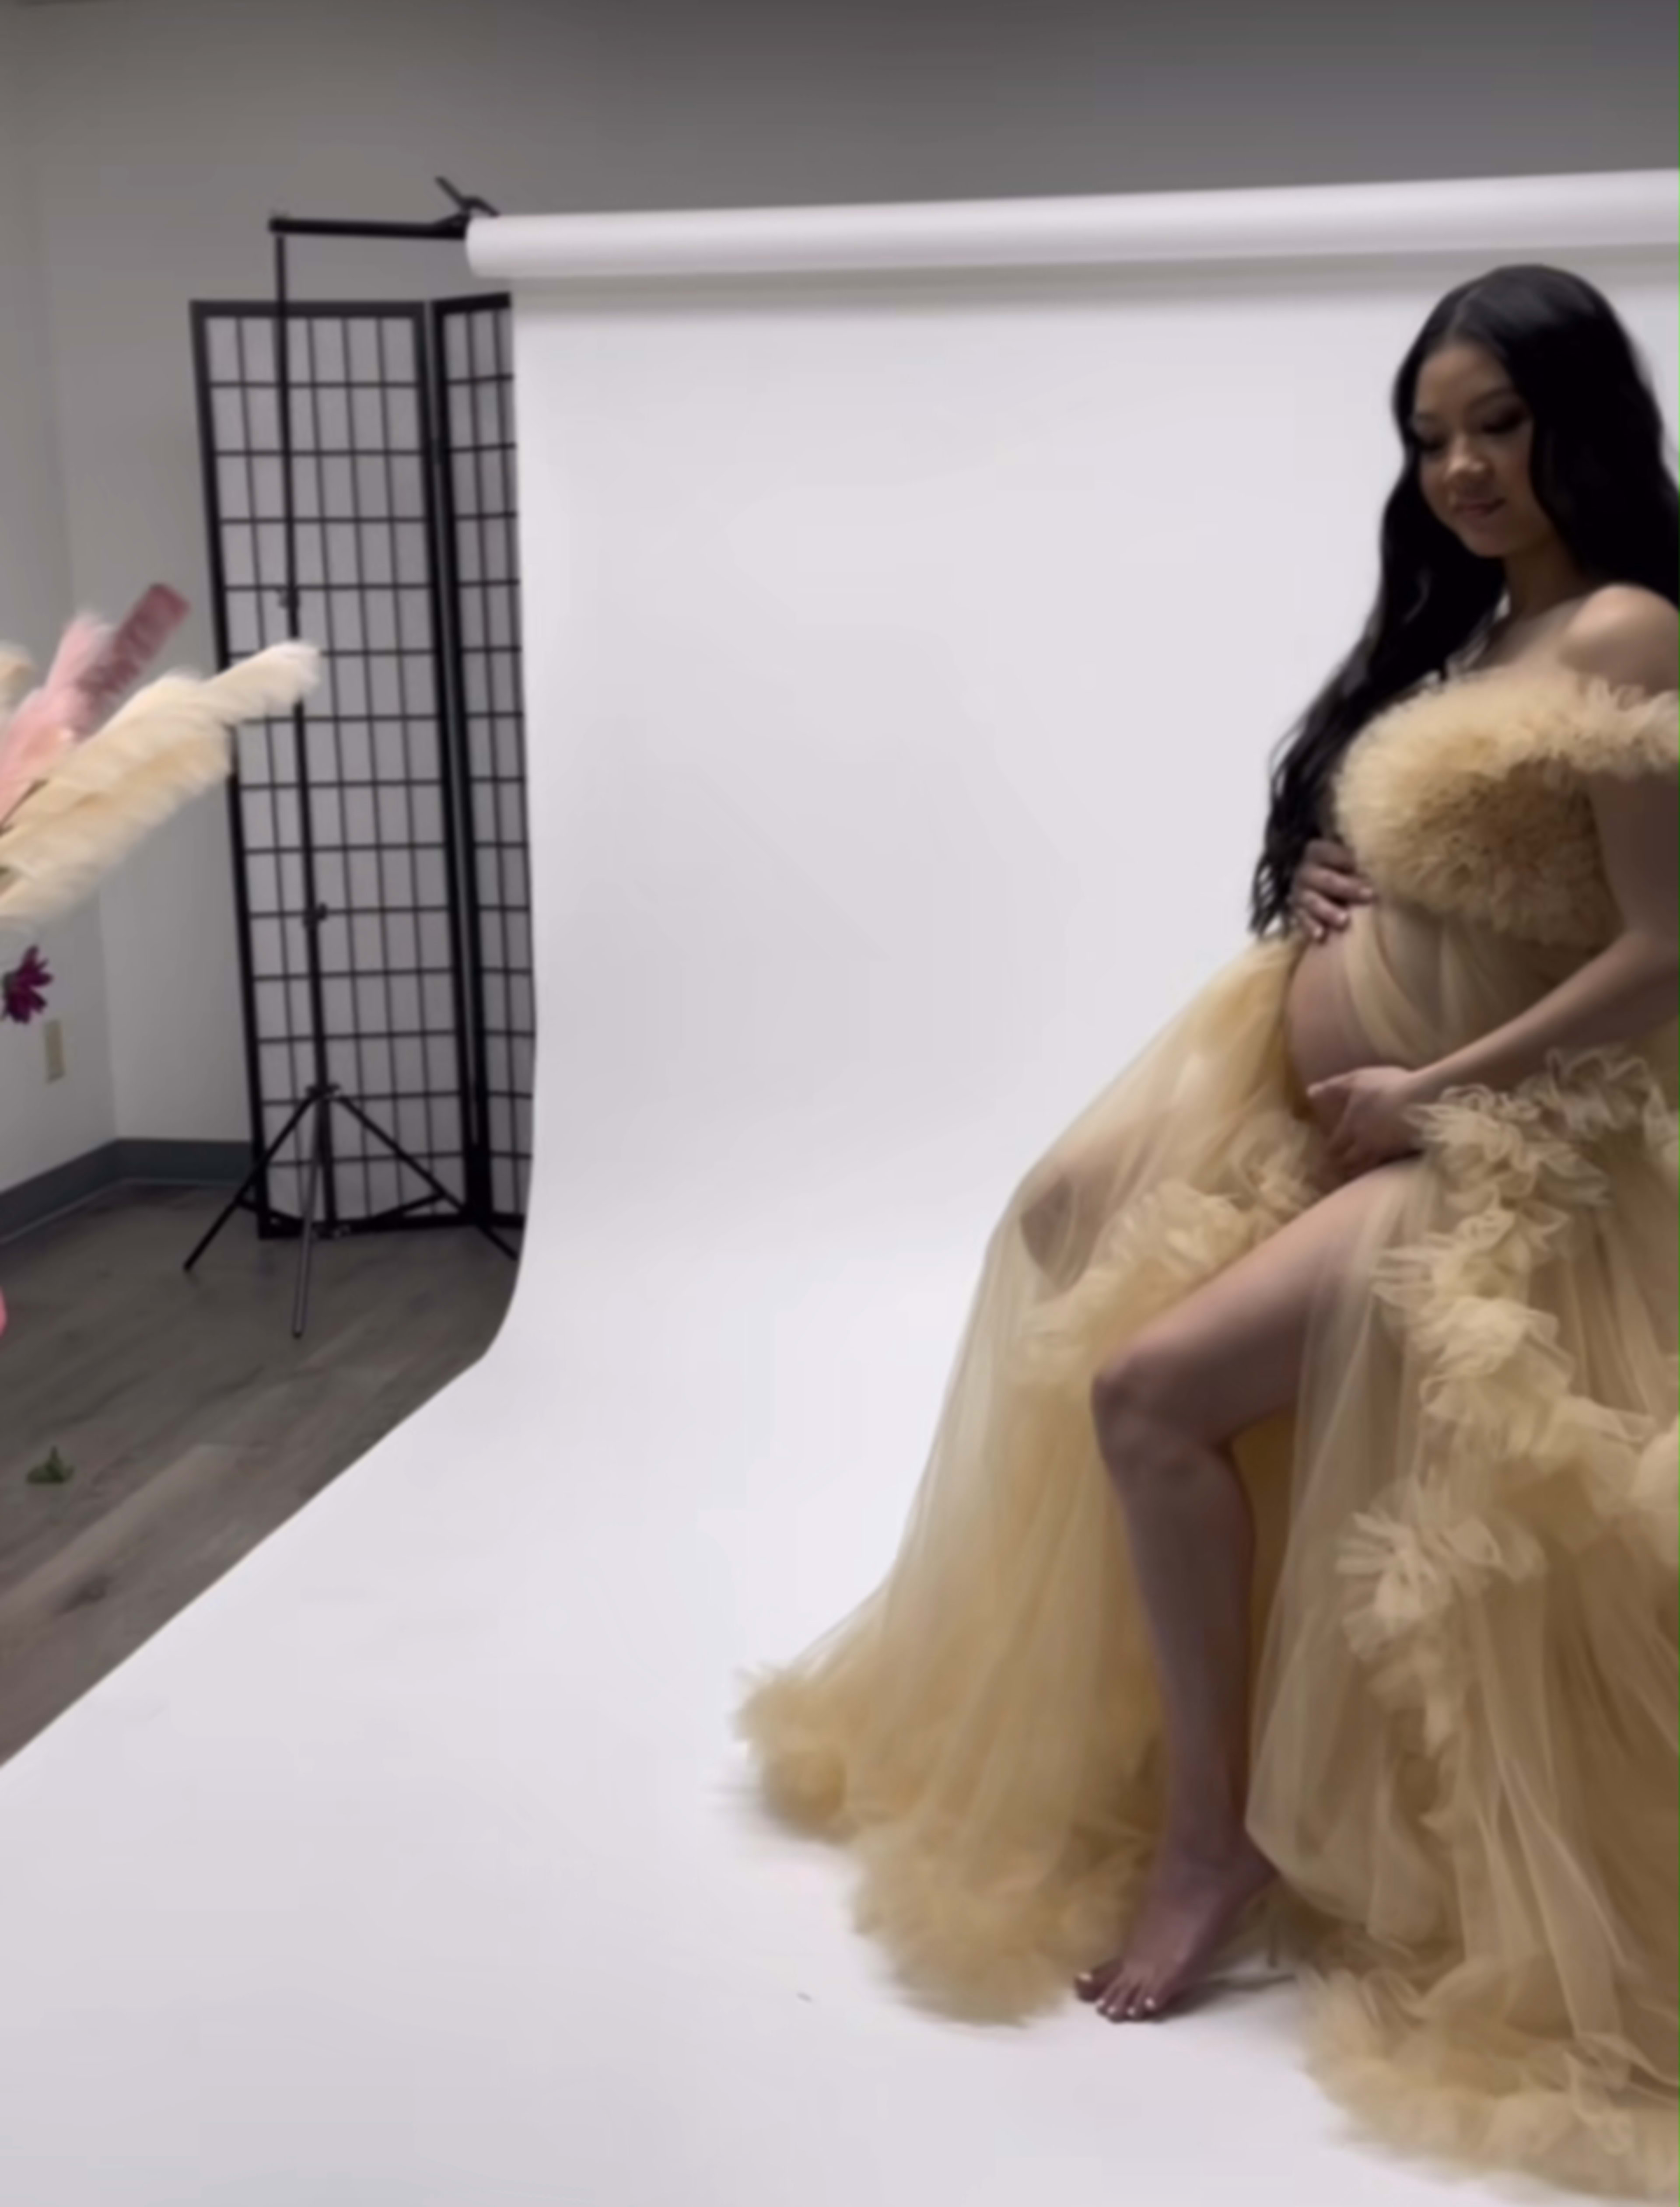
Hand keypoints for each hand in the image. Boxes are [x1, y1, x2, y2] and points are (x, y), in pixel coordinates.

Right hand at [1289, 837, 1375, 941]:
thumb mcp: (1346, 859)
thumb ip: (1357, 858)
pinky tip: (1321, 935)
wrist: (1321, 887)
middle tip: (1369, 895)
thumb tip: (1381, 859)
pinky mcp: (1297, 911)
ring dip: (1328, 911)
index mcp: (1317, 852)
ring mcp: (1300, 892)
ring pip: (1312, 901)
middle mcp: (1306, 871)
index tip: (1365, 866)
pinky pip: (1302, 919)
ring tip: (1344, 921)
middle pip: (1324, 879)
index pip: (1328, 852)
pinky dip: (1311, 926)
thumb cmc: (1342, 870)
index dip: (1345, 858)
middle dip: (1347, 887)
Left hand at [1304, 1064, 1425, 1179]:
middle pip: (1350, 1162)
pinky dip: (1386, 1170)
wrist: (1424, 1103)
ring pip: (1369, 1169)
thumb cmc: (1387, 1088)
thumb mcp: (1356, 1081)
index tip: (1328, 1156)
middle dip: (1344, 1165)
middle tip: (1341, 1169)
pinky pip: (1391, 1168)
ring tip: (1361, 1174)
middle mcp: (1366, 1145)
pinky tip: (1389, 1168)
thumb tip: (1309, 1091)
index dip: (1331, 1150)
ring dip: (1362, 1171)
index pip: (1335, 1146)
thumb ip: (1333, 1087)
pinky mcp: (1406, 1156)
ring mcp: (1387, 1153)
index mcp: (1351, 1127)